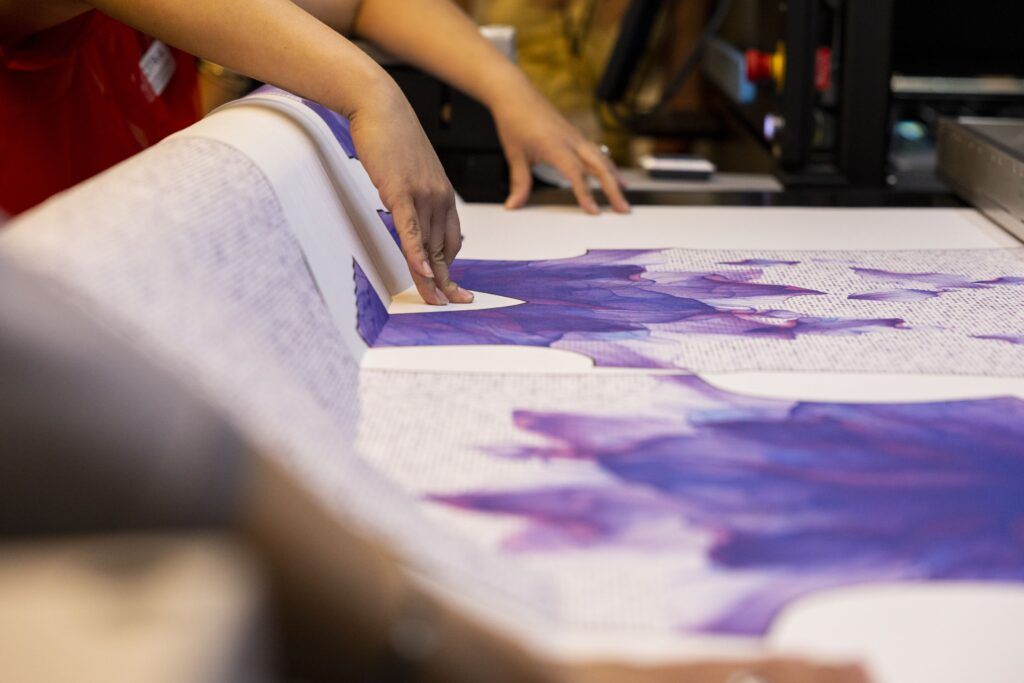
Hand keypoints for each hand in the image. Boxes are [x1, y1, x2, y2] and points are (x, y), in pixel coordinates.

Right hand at [348, 81, 473, 305]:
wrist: (379, 105)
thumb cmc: (391, 136)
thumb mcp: (410, 170)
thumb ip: (415, 193)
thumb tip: (409, 211)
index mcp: (443, 194)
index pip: (451, 239)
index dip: (450, 265)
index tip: (450, 285)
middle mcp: (439, 198)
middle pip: (443, 249)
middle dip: (448, 281)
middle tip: (455, 304)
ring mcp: (422, 195)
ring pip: (427, 246)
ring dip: (432, 278)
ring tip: (434, 302)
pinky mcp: (401, 192)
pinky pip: (411, 232)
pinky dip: (418, 256)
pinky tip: (425, 275)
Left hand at [491, 86, 629, 214]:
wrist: (515, 93)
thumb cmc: (514, 120)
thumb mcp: (514, 154)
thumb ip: (519, 182)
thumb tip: (514, 204)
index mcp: (555, 145)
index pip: (575, 173)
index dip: (585, 193)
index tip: (593, 211)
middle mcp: (570, 140)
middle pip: (599, 166)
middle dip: (613, 188)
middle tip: (623, 208)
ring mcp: (575, 136)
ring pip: (601, 157)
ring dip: (614, 176)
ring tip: (624, 193)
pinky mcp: (575, 134)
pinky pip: (596, 151)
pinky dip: (607, 165)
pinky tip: (611, 174)